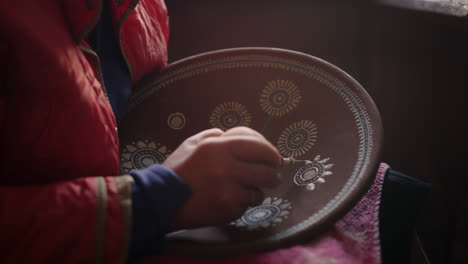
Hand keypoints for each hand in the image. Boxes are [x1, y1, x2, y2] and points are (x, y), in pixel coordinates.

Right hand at [163, 126, 281, 229]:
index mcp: (218, 147)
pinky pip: (246, 206)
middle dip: (273, 174)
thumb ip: (216, 136)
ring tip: (249, 190)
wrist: (163, 200)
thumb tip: (241, 137)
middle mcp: (226, 168)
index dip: (271, 152)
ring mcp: (229, 191)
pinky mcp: (228, 210)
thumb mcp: (193, 143)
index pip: (258, 146)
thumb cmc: (179, 169)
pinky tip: (230, 201)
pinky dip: (242, 204)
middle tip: (272, 176)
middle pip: (266, 171)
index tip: (276, 159)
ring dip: (257, 190)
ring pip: (259, 191)